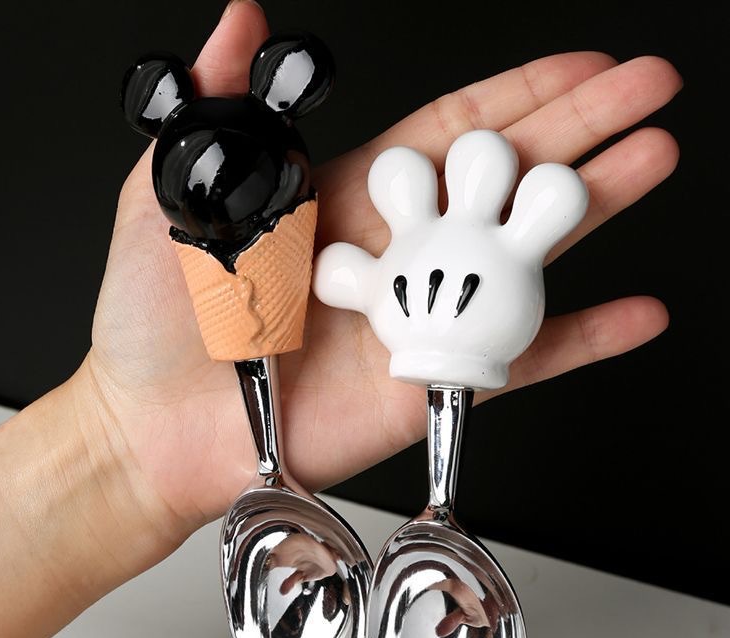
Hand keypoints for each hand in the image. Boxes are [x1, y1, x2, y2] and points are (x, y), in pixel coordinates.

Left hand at [78, 0, 680, 557]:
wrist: (156, 427)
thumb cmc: (159, 320)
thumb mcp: (175, 191)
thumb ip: (221, 107)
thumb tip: (240, 21)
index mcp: (349, 202)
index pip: (452, 132)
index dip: (519, 95)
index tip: (582, 64)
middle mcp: (396, 255)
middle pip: (504, 182)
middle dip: (580, 131)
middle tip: (649, 93)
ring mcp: (418, 318)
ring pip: (522, 258)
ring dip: (593, 210)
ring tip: (652, 162)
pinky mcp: (426, 381)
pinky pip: (518, 361)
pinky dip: (580, 341)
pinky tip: (636, 315)